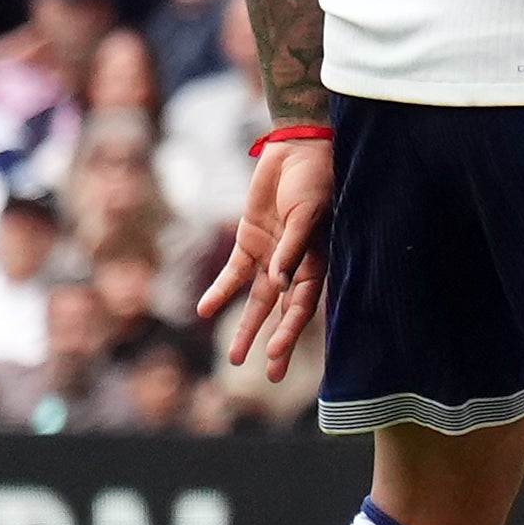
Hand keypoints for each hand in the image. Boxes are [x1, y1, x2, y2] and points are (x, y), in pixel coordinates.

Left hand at [197, 128, 328, 378]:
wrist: (297, 149)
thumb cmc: (314, 177)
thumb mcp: (307, 210)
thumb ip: (295, 245)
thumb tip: (279, 280)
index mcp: (318, 259)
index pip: (303, 304)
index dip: (290, 330)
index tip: (274, 355)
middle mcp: (295, 264)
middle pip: (284, 311)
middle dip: (275, 341)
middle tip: (268, 375)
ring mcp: (271, 254)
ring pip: (258, 300)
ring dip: (247, 326)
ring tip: (236, 357)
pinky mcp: (249, 241)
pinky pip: (233, 274)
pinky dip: (220, 292)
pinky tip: (205, 311)